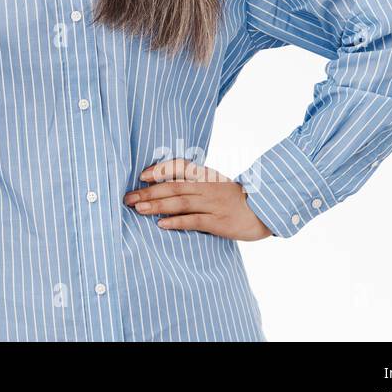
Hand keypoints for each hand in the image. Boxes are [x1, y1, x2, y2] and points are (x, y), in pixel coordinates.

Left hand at [123, 158, 272, 241]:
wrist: (263, 211)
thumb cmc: (233, 198)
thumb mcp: (214, 183)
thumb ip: (193, 182)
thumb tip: (164, 185)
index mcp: (205, 176)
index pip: (179, 167)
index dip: (159, 170)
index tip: (141, 176)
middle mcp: (206, 187)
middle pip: (172, 187)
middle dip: (148, 192)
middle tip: (128, 198)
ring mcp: (212, 204)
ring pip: (179, 203)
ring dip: (156, 205)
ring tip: (138, 209)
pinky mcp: (218, 222)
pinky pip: (194, 220)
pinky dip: (176, 222)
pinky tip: (161, 224)